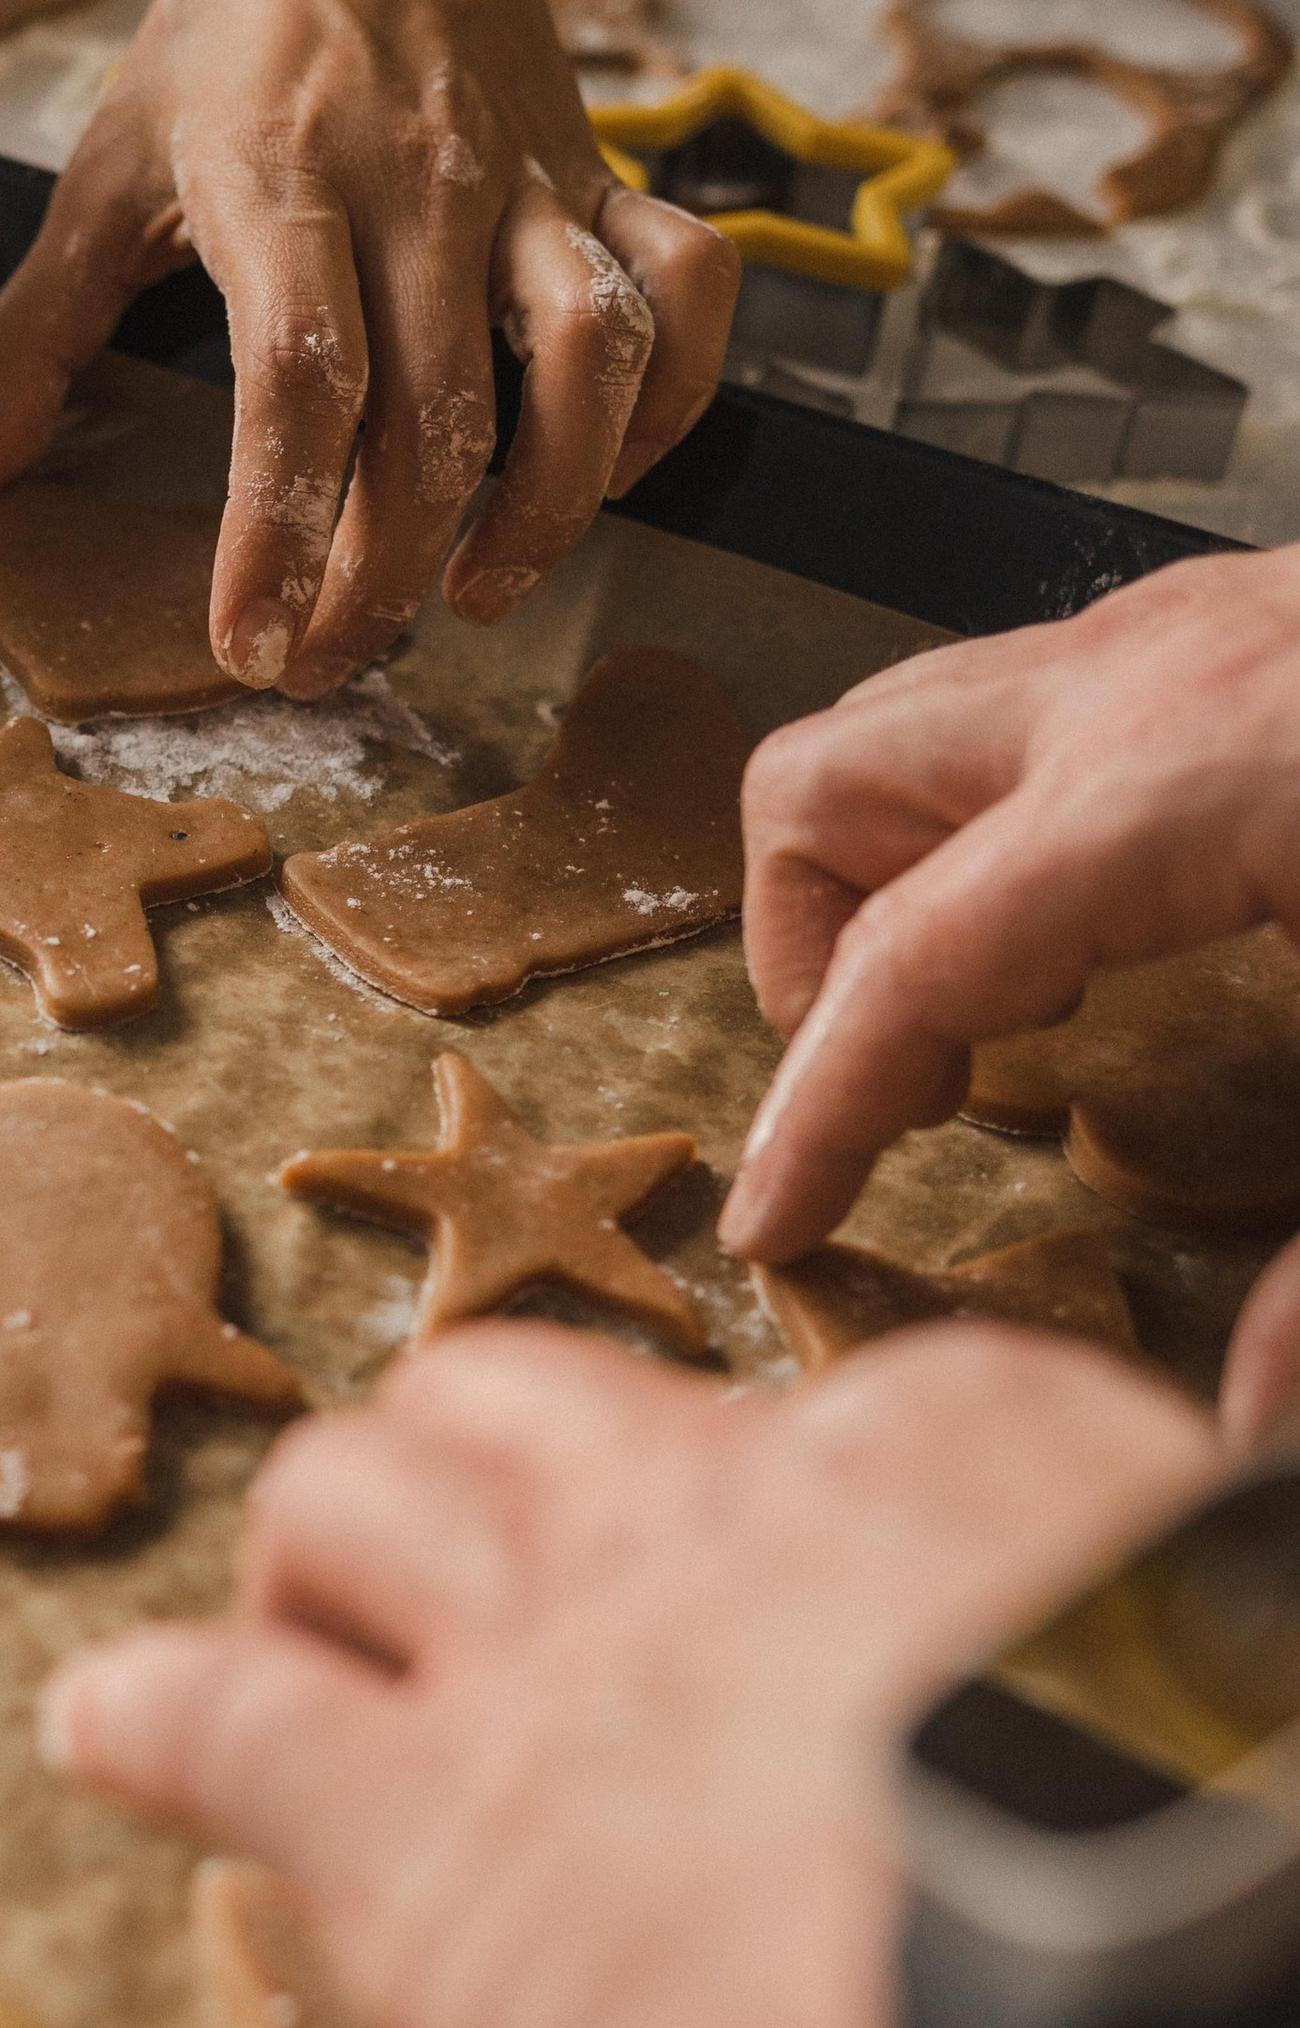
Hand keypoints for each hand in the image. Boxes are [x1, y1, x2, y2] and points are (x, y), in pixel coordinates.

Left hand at [0, 0, 737, 696]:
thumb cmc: (228, 38)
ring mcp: (530, 182)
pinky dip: (670, 403)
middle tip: (333, 662)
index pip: (296, 384)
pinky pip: (689, 297)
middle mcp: (417, 185)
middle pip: (439, 414)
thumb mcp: (103, 169)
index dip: (278, 531)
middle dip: (390, 572)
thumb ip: (33, 339)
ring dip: (550, 504)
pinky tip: (600, 477)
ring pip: (590, 361)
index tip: (251, 646)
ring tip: (480, 591)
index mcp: (278, 182)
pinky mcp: (608, 180)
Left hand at [44, 1321, 1221, 2027]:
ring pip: (349, 1502)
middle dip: (457, 1466)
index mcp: (935, 1445)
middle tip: (444, 1570)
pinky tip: (106, 1730)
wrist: (1149, 1995)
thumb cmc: (1239, 1850)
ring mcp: (549, 1649)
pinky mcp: (424, 1829)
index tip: (721, 1572)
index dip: (718, 1501)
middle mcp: (712, 1504)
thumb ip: (1209, 1506)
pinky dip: (157, 1714)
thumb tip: (1264, 1407)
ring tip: (293, 1638)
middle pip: (508, 1400)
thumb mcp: (1254, 1615)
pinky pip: (233, 1715)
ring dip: (313, 1563)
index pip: (768, 1416)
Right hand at [721, 550, 1299, 1260]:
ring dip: (900, 875)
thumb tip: (1256, 1410)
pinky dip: (1000, 823)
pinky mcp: (1225, 616)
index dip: (817, 1111)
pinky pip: (1021, 706)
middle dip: (812, 952)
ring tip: (1013, 1011)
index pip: (908, 961)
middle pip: (822, 789)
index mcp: (1174, 788)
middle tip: (917, 1083)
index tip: (775, 1223)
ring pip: (906, 725)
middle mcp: (1136, 683)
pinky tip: (1121, 925)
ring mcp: (1173, 629)